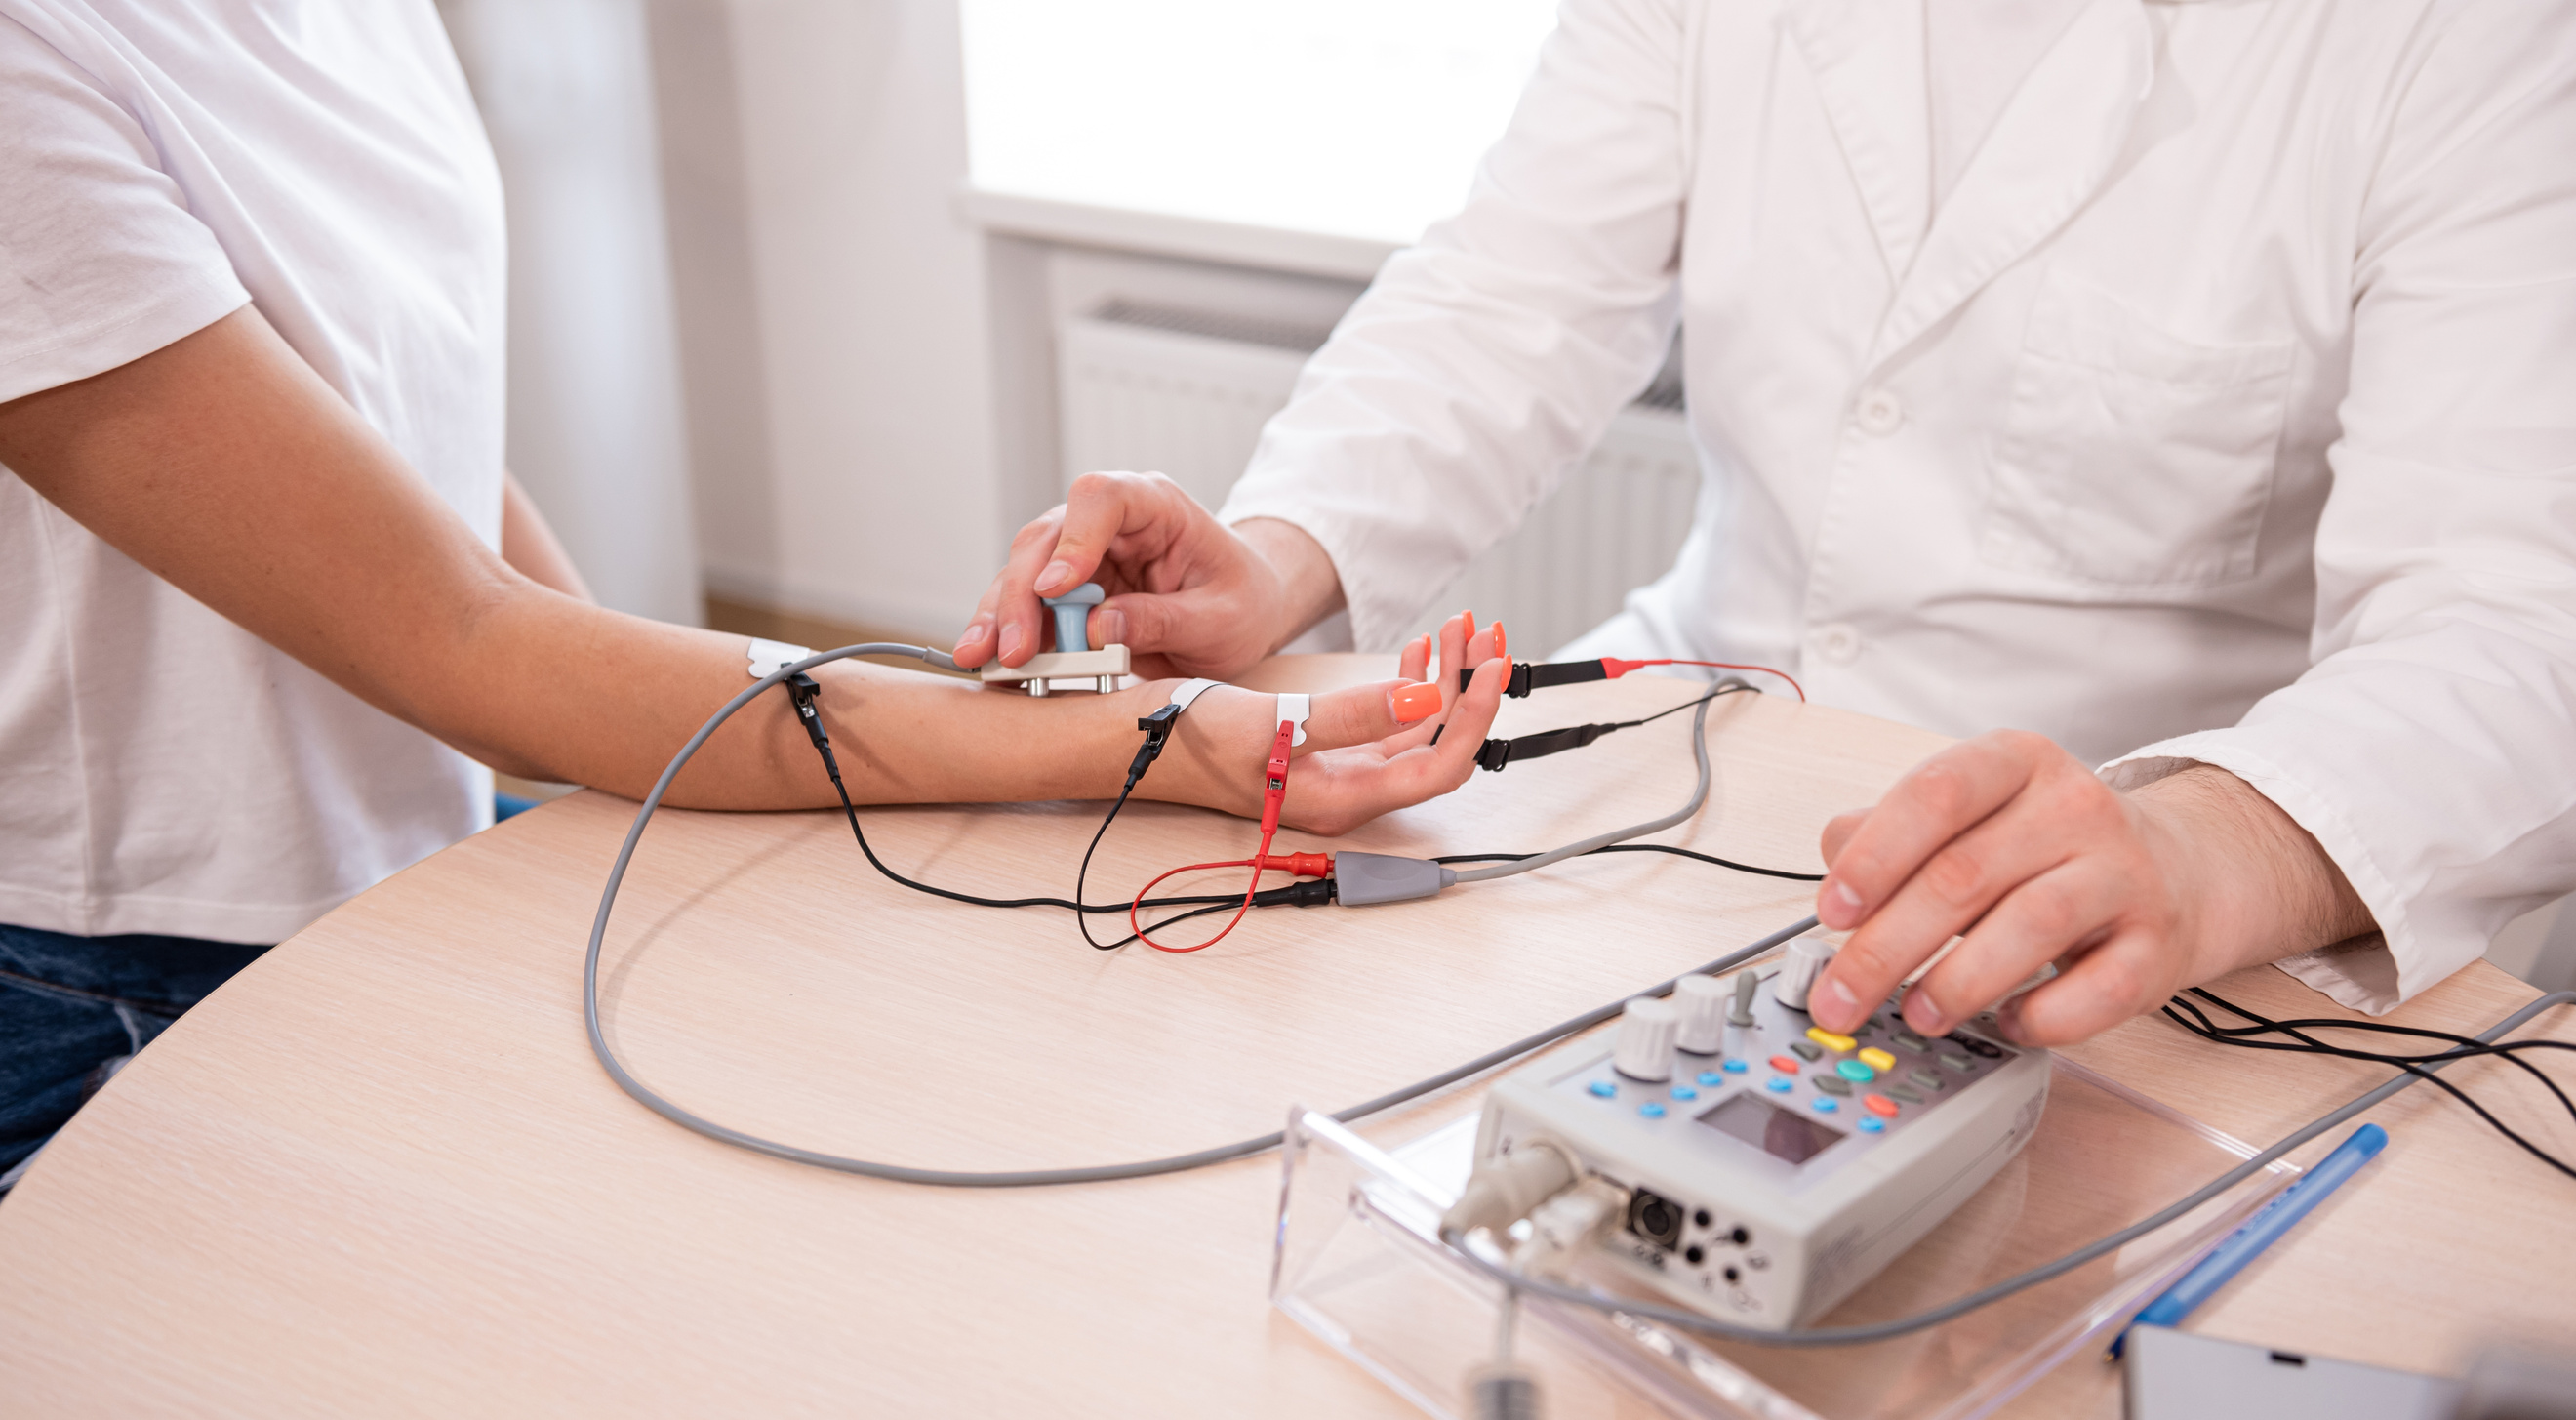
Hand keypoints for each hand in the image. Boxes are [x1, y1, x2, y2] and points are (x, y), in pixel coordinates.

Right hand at [952, 472, 1340, 679]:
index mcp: (1155, 506)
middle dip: (1023, 594)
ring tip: (985, 660)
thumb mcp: (1220, 620)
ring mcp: (1080, 555)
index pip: (1101, 498)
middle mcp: (1108, 524)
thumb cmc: (1241, 602)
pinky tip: (988, 663)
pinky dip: (1005, 635)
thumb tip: (1101, 629)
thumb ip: (1165, 619)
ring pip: (1022, 571)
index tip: (1059, 588)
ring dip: (1000, 616)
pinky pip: (1026, 607)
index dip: (1074, 538)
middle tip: (1016, 649)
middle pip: (1046, 539)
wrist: (1244, 613)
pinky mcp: (1067, 593)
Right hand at [1150, 612, 1507, 834]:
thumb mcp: (1274, 723)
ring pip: (1416, 728)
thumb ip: (1352, 716)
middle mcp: (1349, 790)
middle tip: (1486, 632)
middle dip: (1469, 688)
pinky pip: (1386, 720)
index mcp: (1344, 797)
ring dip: (1444, 678)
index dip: (1475, 716)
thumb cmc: (1189, 738)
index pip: (1440, 764)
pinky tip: (1416, 651)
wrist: (1131, 737)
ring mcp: (1339, 770)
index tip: (1492, 664)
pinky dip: (1408, 683)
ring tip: (1458, 628)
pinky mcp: (1324, 747)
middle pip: (1438, 745)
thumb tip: (1427, 702)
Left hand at [1803, 733, 2371, 1046]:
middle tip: (1842, 998)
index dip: (1874, 857)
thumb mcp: (1974, 816)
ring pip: (2029, 926)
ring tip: (1917, 1013)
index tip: (1831, 912)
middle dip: (1886, 947)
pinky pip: (2098, 989)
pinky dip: (2044, 1017)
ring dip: (1958, 982)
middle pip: (1963, 875)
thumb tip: (1834, 862)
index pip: (1935, 795)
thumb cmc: (2050, 847)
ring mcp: (2124, 873)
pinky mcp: (2158, 943)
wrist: (2181, 870)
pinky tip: (2007, 1023)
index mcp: (2016, 762)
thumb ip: (1894, 831)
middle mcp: (2074, 807)